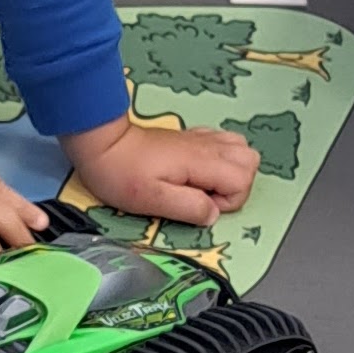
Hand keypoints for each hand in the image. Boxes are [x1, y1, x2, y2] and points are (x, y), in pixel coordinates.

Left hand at [64, 109, 261, 225]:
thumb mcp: (152, 200)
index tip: (198, 204)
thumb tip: (213, 214)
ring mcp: (201, 139)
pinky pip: (223, 142)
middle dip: (235, 186)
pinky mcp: (191, 138)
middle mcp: (207, 147)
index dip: (227, 200)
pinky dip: (220, 159)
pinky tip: (197, 171)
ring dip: (230, 172)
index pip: (243, 180)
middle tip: (204, 196)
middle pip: (250, 162)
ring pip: (241, 150)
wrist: (102, 144)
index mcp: (201, 162)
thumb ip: (188, 208)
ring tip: (203, 185)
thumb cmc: (122, 174)